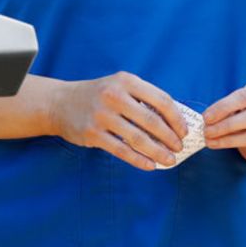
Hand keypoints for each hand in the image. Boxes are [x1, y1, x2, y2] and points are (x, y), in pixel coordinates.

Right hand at [50, 72, 186, 170]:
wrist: (60, 103)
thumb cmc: (98, 95)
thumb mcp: (119, 86)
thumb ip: (143, 98)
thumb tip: (174, 122)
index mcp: (126, 81)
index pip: (161, 100)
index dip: (176, 118)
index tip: (184, 131)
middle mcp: (114, 95)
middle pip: (152, 121)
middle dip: (170, 138)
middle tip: (179, 148)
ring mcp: (102, 115)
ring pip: (138, 139)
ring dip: (158, 152)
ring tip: (169, 160)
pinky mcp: (92, 133)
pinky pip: (122, 150)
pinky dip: (139, 160)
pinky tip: (150, 166)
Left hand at [203, 81, 245, 162]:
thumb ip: (234, 108)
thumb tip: (208, 119)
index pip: (244, 97)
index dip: (223, 107)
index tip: (206, 117)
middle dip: (225, 125)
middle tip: (206, 132)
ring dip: (230, 139)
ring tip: (211, 141)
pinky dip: (242, 148)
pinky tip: (228, 146)